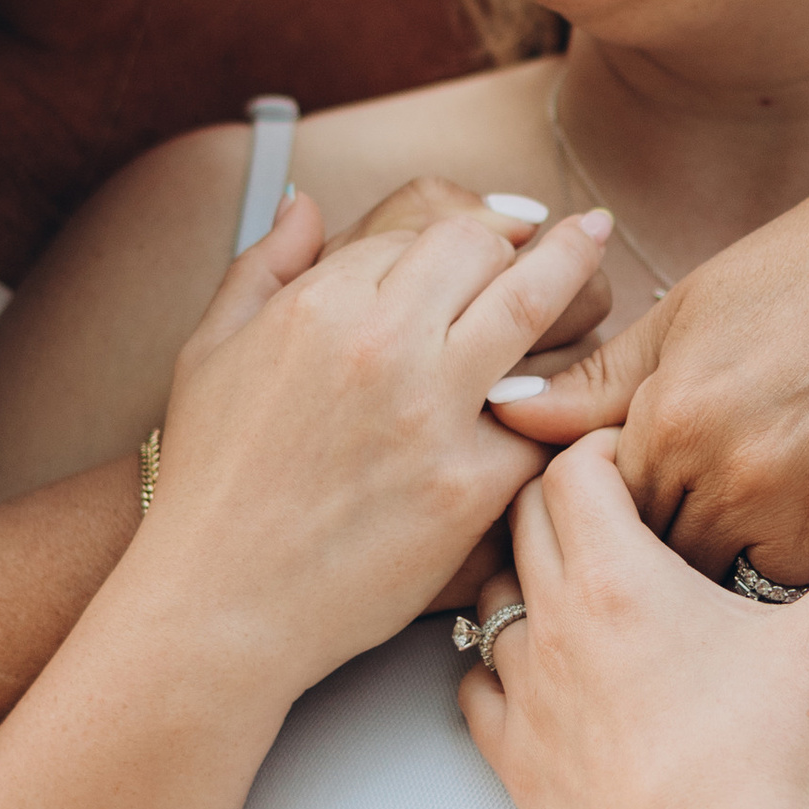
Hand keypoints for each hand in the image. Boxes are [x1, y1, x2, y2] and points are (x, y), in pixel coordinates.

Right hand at [135, 192, 614, 695]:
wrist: (220, 603)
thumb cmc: (211, 482)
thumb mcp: (209, 352)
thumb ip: (262, 265)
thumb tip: (305, 205)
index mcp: (320, 302)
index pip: (421, 232)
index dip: (462, 235)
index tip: (497, 232)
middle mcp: (381, 343)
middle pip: (484, 251)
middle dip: (530, 239)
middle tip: (577, 232)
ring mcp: (432, 413)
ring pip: (533, 308)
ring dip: (576, 276)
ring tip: (598, 251)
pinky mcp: (471, 484)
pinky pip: (543, 419)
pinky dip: (564, 400)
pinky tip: (586, 382)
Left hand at [455, 435, 808, 808]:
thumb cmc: (763, 758)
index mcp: (614, 577)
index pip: (570, 468)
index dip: (601, 453)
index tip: (640, 465)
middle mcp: (550, 623)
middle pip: (520, 522)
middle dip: (560, 505)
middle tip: (615, 517)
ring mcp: (524, 694)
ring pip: (488, 601)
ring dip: (525, 583)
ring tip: (581, 592)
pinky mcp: (512, 761)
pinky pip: (476, 686)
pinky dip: (501, 668)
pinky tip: (549, 675)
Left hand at [482, 141, 808, 581]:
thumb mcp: (689, 312)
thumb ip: (598, 381)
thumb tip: (508, 414)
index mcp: (674, 421)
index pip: (596, 511)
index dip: (599, 511)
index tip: (614, 501)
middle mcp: (735, 477)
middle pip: (658, 563)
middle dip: (649, 560)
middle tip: (661, 539)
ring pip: (733, 588)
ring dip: (721, 575)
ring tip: (721, 545)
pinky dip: (792, 576)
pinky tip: (785, 545)